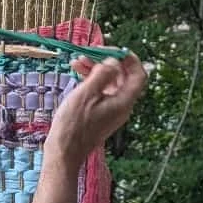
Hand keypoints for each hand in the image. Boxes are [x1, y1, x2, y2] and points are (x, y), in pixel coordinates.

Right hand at [46, 53, 146, 170]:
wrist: (64, 152)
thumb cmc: (73, 124)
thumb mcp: (87, 93)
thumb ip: (103, 73)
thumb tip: (113, 61)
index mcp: (124, 102)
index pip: (138, 75)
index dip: (129, 59)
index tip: (112, 49)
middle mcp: (122, 106)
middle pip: (122, 77)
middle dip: (107, 61)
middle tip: (90, 52)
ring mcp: (111, 111)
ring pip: (109, 83)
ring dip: (96, 69)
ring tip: (77, 60)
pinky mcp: (100, 114)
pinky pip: (100, 92)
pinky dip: (91, 80)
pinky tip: (77, 73)